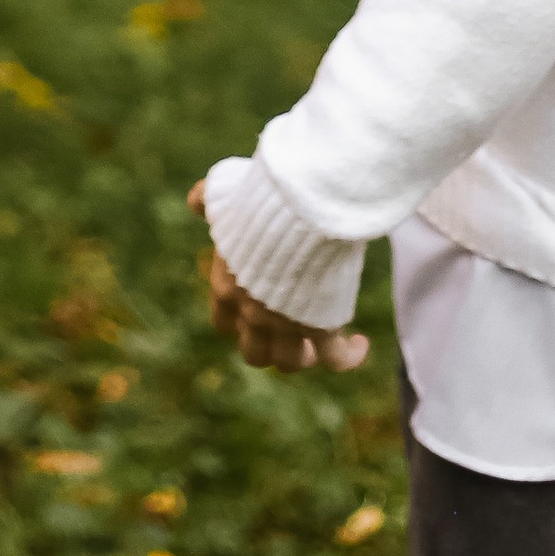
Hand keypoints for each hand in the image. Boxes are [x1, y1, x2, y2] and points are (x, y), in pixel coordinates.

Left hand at [187, 182, 369, 380]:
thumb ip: (208, 199)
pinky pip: (336, 359)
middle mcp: (250, 314)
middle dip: (271, 346)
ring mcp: (285, 324)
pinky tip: (359, 343)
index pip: (223, 324)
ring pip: (291, 363)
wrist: (304, 201)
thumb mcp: (224, 191)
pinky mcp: (321, 326)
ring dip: (305, 355)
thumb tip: (195, 200)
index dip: (241, 321)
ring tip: (321, 338)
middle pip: (254, 354)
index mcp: (226, 288)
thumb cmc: (263, 193)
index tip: (257, 308)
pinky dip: (349, 356)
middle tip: (290, 328)